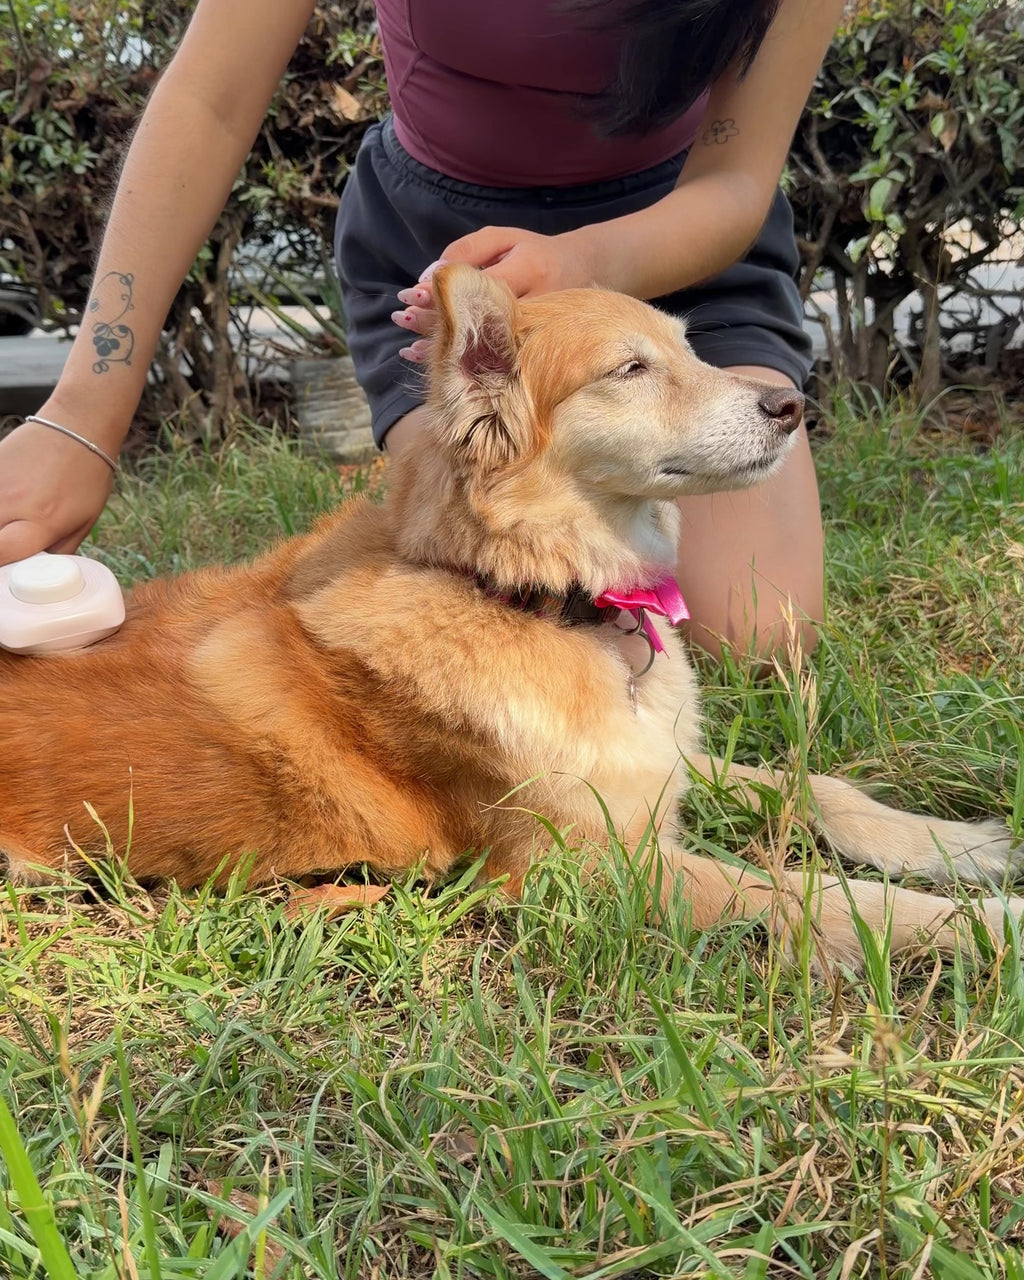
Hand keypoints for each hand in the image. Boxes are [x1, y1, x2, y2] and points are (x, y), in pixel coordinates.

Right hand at [0, 420, 116, 564]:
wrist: (77, 427)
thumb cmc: (86, 476)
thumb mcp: (84, 521)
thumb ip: (58, 551)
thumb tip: (40, 575)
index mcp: (43, 521)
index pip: (3, 556)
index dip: (1, 570)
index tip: (8, 574)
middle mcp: (13, 503)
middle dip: (0, 548)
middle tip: (13, 546)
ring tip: (13, 524)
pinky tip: (10, 504)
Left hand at [391, 226, 598, 361]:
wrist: (583, 271)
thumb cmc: (534, 251)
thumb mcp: (503, 238)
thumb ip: (467, 250)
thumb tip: (432, 275)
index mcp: (530, 270)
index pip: (479, 285)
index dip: (444, 292)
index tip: (409, 294)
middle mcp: (538, 304)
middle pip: (480, 319)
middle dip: (437, 321)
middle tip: (402, 318)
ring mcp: (539, 332)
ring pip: (486, 346)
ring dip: (446, 349)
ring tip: (408, 349)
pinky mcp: (536, 350)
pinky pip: (495, 360)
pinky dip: (463, 362)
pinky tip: (438, 366)